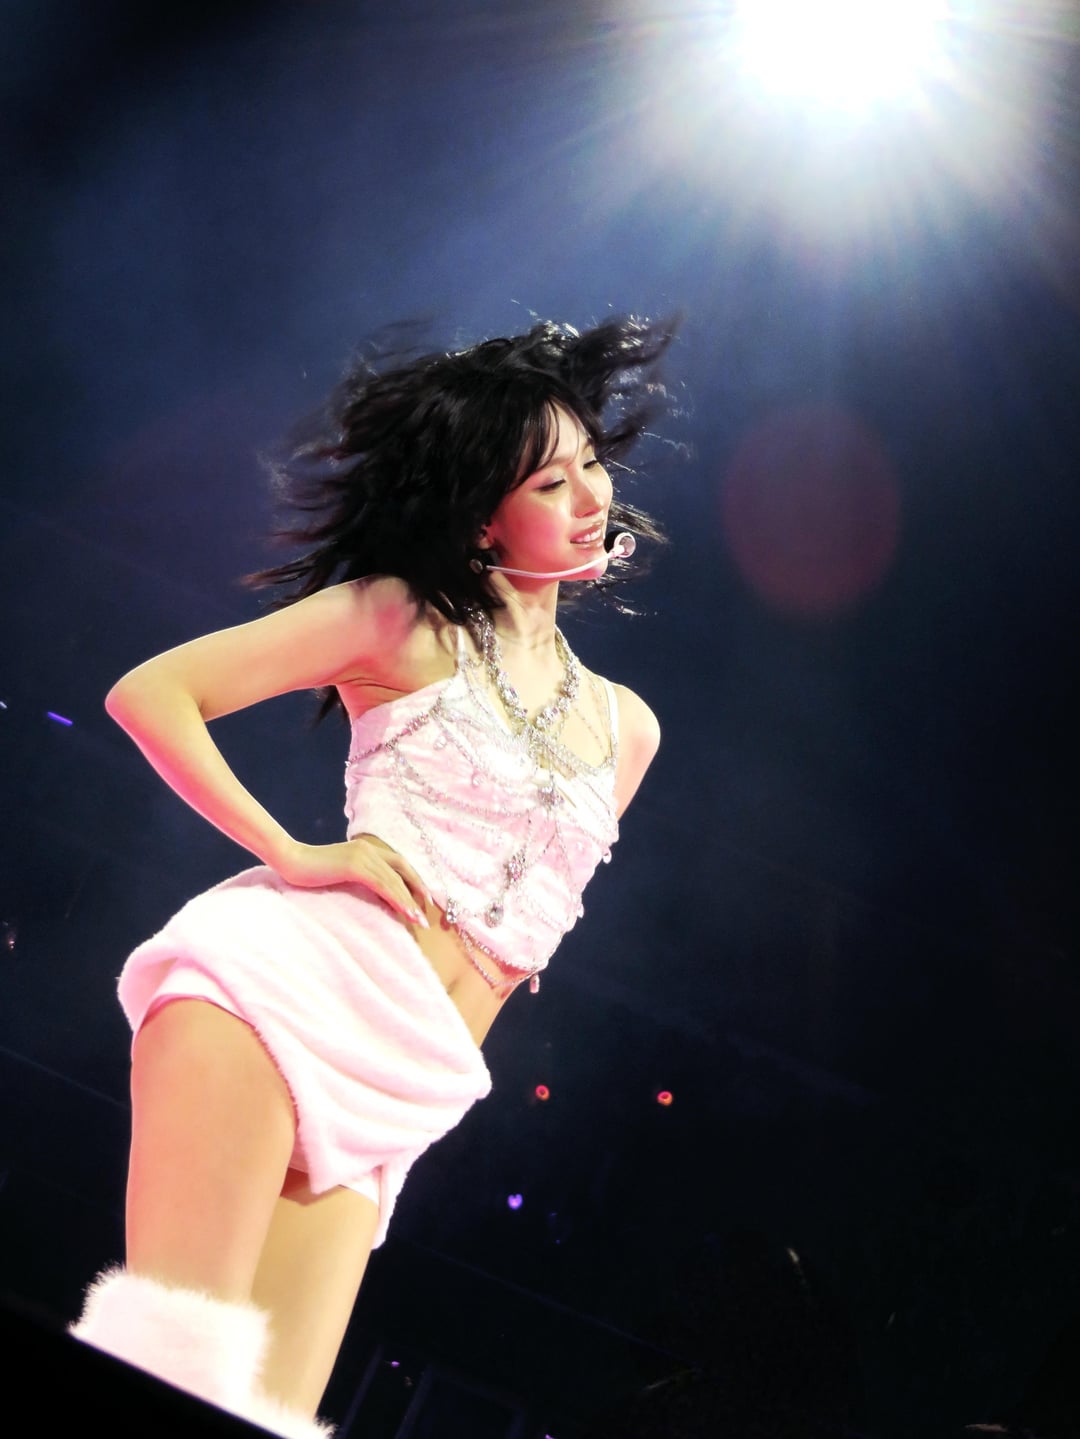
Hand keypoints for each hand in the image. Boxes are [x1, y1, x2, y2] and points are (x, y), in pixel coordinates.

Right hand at [273, 834, 431, 925]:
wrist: (290, 860)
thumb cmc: (311, 871)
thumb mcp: (341, 873)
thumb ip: (359, 879)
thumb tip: (376, 897)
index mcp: (367, 849)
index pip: (399, 864)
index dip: (414, 880)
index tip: (425, 898)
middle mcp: (369, 850)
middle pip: (403, 870)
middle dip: (419, 891)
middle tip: (430, 910)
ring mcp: (362, 856)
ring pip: (394, 880)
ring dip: (410, 901)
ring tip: (420, 920)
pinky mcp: (355, 866)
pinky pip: (382, 884)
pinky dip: (397, 899)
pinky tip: (405, 912)